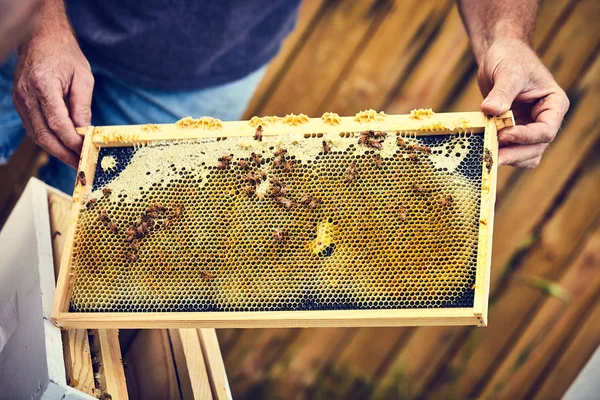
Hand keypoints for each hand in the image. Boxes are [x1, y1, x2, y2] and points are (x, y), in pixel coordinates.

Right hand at [13, 25, 93, 167]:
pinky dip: (48, 139)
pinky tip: (63, 146)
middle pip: (43, 135)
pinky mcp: (20, 102)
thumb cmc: (65, 54)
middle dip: (63, 154)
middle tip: (81, 166)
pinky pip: (33, 127)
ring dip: (56, 150)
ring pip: (36, 135)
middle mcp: (26, 95)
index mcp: (43, 85)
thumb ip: (83, 107)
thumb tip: (86, 133)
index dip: (72, 142)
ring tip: (75, 160)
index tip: (86, 152)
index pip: (57, 123)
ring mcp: (20, 99)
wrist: (41, 36)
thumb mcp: (83, 78)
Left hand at [477, 38, 568, 167]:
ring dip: (508, 157)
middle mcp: (544, 120)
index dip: (525, 137)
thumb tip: (490, 109)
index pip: (545, 130)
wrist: (498, 55)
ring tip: (487, 154)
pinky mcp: (512, 131)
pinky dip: (498, 151)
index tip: (504, 135)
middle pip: (536, 148)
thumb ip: (502, 92)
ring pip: (525, 155)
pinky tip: (483, 148)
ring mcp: (528, 128)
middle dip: (515, 154)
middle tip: (493, 156)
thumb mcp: (508, 72)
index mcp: (553, 105)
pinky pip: (510, 149)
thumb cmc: (510, 58)